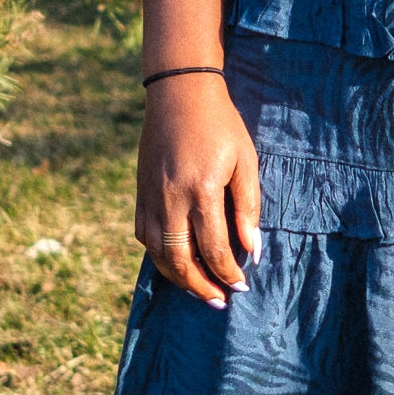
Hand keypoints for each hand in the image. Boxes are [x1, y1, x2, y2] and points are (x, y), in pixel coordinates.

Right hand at [135, 74, 260, 306]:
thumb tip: (254, 249)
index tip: (241, 287)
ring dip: (178, 278)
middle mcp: (171, 199)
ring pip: (158, 254)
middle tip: (219, 302)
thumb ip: (249, 206)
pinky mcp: (139, 193)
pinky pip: (144, 236)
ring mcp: (151, 197)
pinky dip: (158, 256)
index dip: (228, 273)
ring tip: (199, 290)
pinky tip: (174, 262)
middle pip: (181, 261)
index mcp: (202, 190)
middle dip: (201, 287)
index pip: (214, 249)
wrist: (180, 93)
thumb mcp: (245, 159)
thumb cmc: (221, 124)